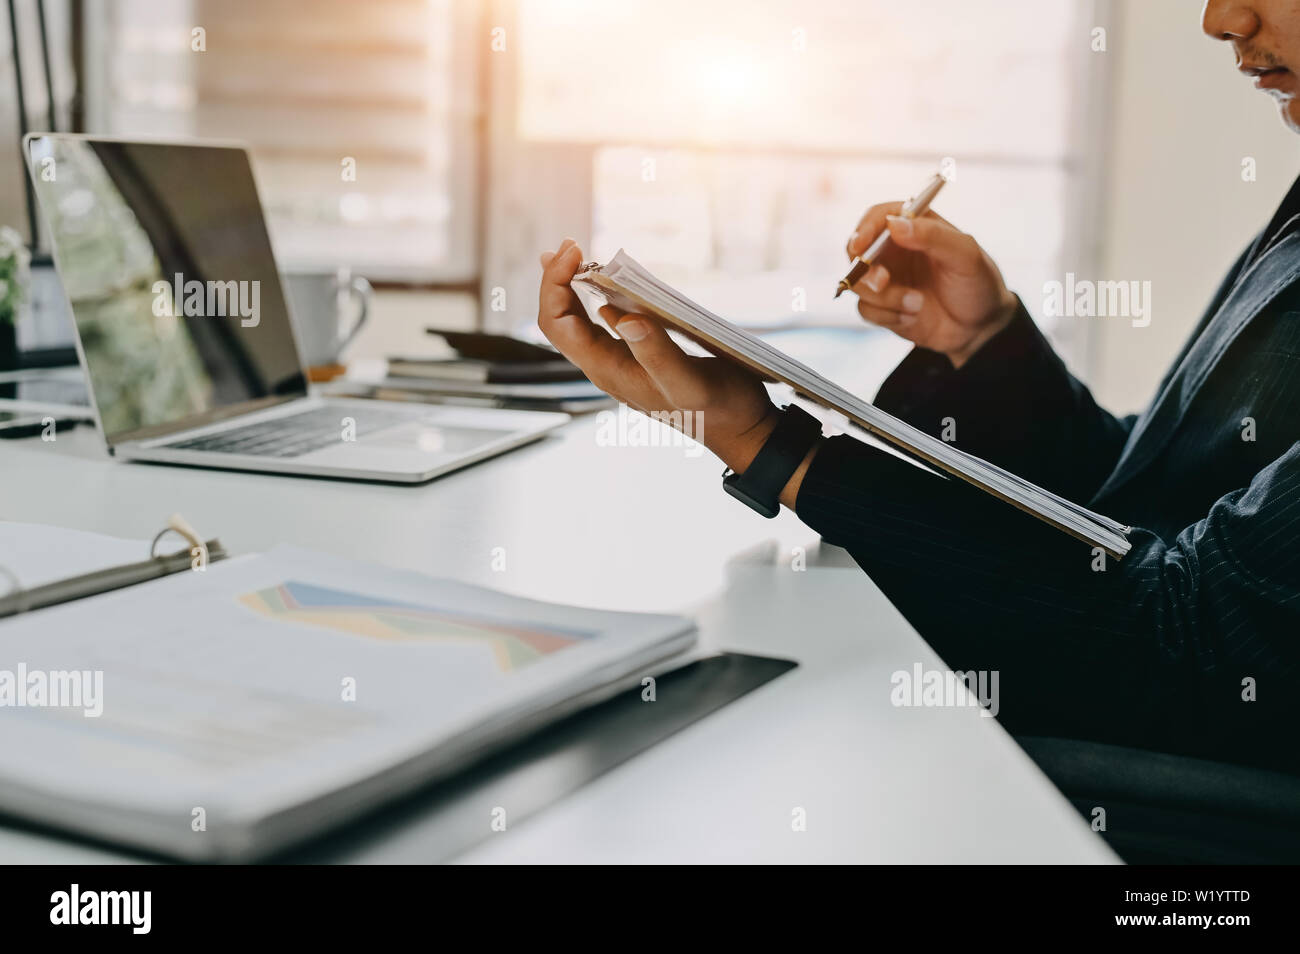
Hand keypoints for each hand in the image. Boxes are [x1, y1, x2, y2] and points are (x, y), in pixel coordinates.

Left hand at [537, 240, 782, 474]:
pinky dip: (597, 298)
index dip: (555, 285)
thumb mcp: (690, 383)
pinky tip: (606, 283)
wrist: (738, 429)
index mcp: (609, 371)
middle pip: (560, 322)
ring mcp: (620, 364)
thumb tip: (622, 318)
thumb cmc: (718, 409)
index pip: (558, 325)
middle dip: (557, 280)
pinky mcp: (637, 358)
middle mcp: (606, 367)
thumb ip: (656, 353)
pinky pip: (603, 326)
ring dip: (572, 288)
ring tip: (576, 254)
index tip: (575, 251)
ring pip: (579, 323)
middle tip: (570, 244)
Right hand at [847, 204, 1017, 367]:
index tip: (861, 245)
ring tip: (917, 305)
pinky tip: (913, 318)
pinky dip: (887, 316)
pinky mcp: (883, 305)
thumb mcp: (965, 255)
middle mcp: (895, 250)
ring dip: (885, 298)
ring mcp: (887, 278)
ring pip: (858, 283)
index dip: (865, 228)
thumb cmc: (978, 284)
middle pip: (857, 250)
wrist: (980, 329)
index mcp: (915, 227)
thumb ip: (932, 236)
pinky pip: (866, 309)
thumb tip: (895, 224)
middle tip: (883, 282)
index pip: (879, 216)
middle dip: (865, 269)